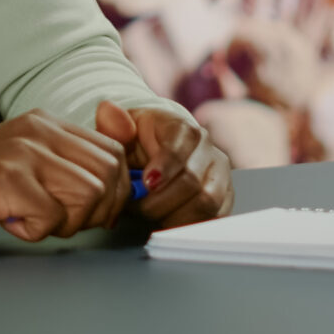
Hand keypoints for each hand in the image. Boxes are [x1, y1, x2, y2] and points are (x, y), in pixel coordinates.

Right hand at [0, 108, 131, 244]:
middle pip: (107, 176)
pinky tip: (9, 220)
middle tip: (54, 218)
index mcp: (44, 121)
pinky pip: (52, 218)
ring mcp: (20, 152)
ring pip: (88, 196)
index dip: (111, 193)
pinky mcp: (5, 179)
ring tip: (30, 217)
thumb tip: (129, 181)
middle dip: (93, 211)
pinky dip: (34, 231)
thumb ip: (71, 163)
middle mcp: (36, 129)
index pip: (112, 154)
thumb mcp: (29, 164)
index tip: (84, 211)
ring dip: (65, 222)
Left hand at [94, 101, 232, 227]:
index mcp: (182, 127)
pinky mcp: (225, 197)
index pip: (180, 149)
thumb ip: (111, 124)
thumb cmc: (134, 142)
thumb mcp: (118, 130)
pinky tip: (166, 221)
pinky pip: (214, 218)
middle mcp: (208, 149)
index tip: (146, 183)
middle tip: (137, 207)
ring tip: (149, 214)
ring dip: (174, 215)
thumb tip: (108, 110)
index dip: (163, 169)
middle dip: (161, 200)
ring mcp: (220, 174)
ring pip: (206, 203)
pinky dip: (188, 224)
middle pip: (193, 182)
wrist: (153, 153)